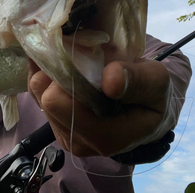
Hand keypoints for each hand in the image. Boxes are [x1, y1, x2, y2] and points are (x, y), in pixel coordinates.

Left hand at [28, 58, 170, 156]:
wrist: (147, 110)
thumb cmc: (153, 95)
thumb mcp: (157, 82)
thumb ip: (137, 81)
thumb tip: (110, 80)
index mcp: (104, 137)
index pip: (59, 102)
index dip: (66, 73)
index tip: (83, 52)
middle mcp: (79, 141)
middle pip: (46, 98)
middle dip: (60, 71)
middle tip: (81, 53)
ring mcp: (65, 134)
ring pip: (38, 94)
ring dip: (54, 72)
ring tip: (78, 60)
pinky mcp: (57, 123)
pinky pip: (37, 93)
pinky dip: (48, 74)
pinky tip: (65, 62)